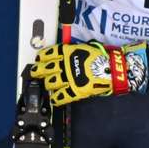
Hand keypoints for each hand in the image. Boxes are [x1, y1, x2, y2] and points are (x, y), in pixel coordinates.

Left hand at [31, 40, 148, 105]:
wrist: (113, 69)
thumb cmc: (102, 57)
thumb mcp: (85, 48)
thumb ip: (73, 51)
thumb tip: (66, 51)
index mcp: (67, 53)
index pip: (48, 54)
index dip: (41, 57)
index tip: (39, 59)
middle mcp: (65, 65)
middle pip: (44, 69)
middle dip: (38, 71)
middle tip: (35, 73)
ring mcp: (69, 79)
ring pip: (50, 83)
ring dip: (47, 84)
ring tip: (47, 85)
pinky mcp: (74, 90)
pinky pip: (60, 96)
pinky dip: (56, 98)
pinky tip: (54, 99)